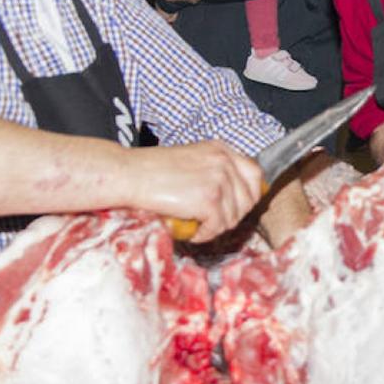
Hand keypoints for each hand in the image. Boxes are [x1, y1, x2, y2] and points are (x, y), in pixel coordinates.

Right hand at [127, 141, 265, 241]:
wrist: (130, 174)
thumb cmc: (151, 170)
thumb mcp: (192, 160)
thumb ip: (214, 171)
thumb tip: (234, 196)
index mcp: (221, 149)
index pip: (254, 174)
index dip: (249, 195)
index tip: (237, 208)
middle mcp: (224, 161)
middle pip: (249, 199)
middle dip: (232, 216)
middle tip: (211, 221)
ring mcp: (219, 180)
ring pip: (233, 217)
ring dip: (215, 227)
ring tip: (196, 225)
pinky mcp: (209, 199)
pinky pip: (218, 227)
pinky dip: (204, 234)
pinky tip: (190, 230)